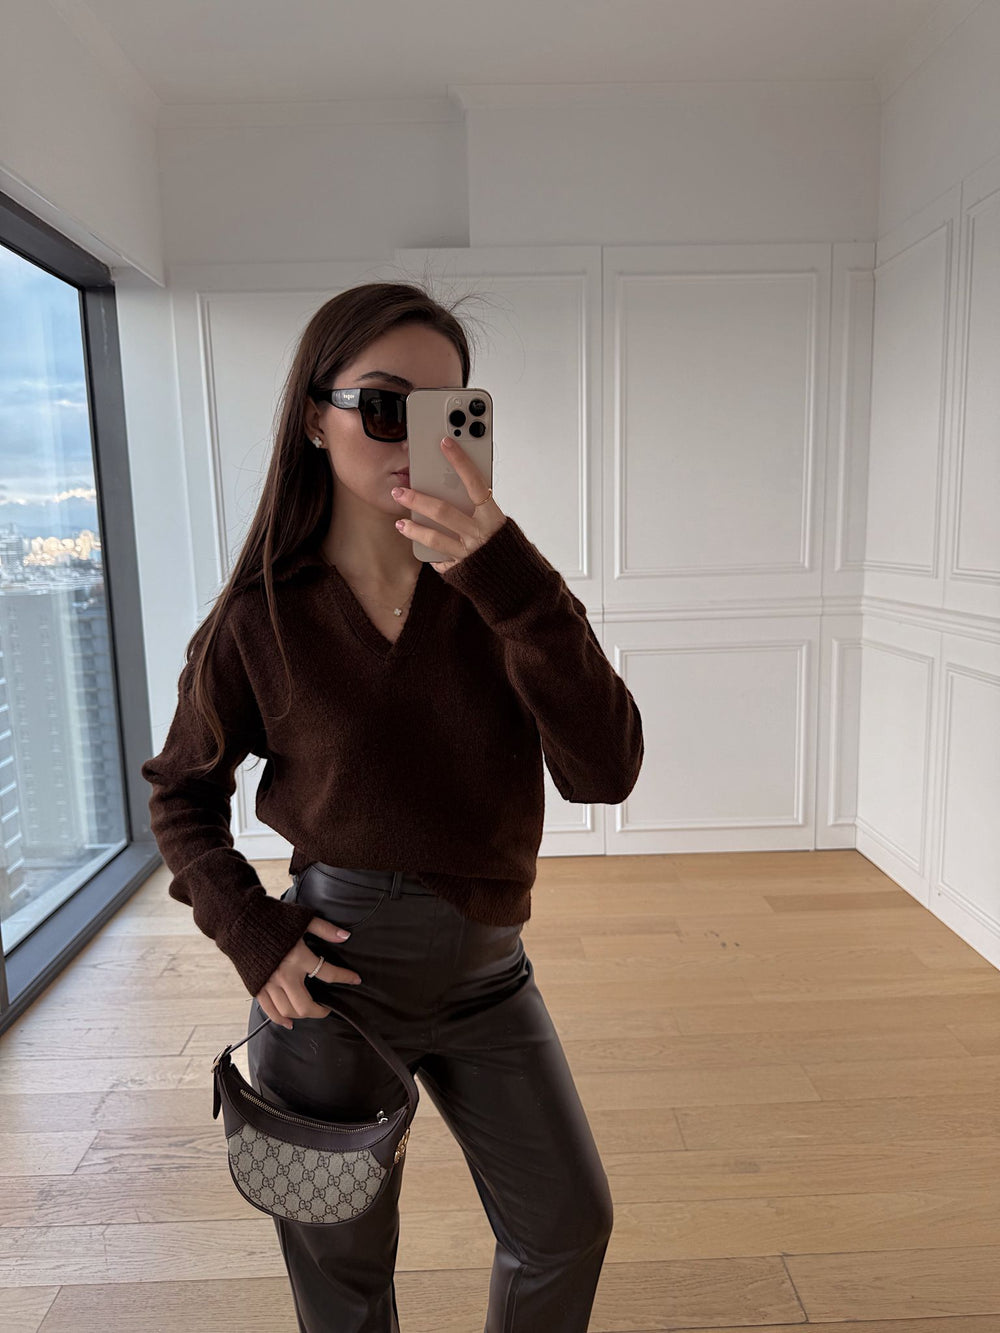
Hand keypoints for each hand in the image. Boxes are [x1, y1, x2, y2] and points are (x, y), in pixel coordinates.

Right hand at [255, 916, 361, 1028]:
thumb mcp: (302, 919)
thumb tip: (345, 936)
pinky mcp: (257, 986)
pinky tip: (289, 1022)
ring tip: (310, 1010)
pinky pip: (269, 1010)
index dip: (345, 977)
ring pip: (288, 1011)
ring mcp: (269, 983)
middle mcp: (284, 974)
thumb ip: (325, 929)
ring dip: (302, 1015)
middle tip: (328, 1008)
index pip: (328, 973)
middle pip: (305, 1005)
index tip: (355, 979)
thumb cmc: (272, 918)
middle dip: (321, 1011)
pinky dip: (280, 1019)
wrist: (241, 920)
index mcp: (298, 957)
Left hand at [392, 436, 506, 573]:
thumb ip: (478, 504)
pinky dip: (430, 553)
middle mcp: (480, 534)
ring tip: (400, 523)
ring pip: (435, 539)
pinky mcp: (461, 570)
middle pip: (444, 512)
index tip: (444, 442)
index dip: (460, 461)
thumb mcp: (496, 519)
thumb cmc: (504, 542)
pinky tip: (420, 546)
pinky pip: (440, 560)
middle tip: (399, 491)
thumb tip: (451, 480)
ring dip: (414, 530)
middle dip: (418, 499)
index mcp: (493, 516)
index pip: (475, 483)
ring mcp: (469, 554)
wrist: (515, 578)